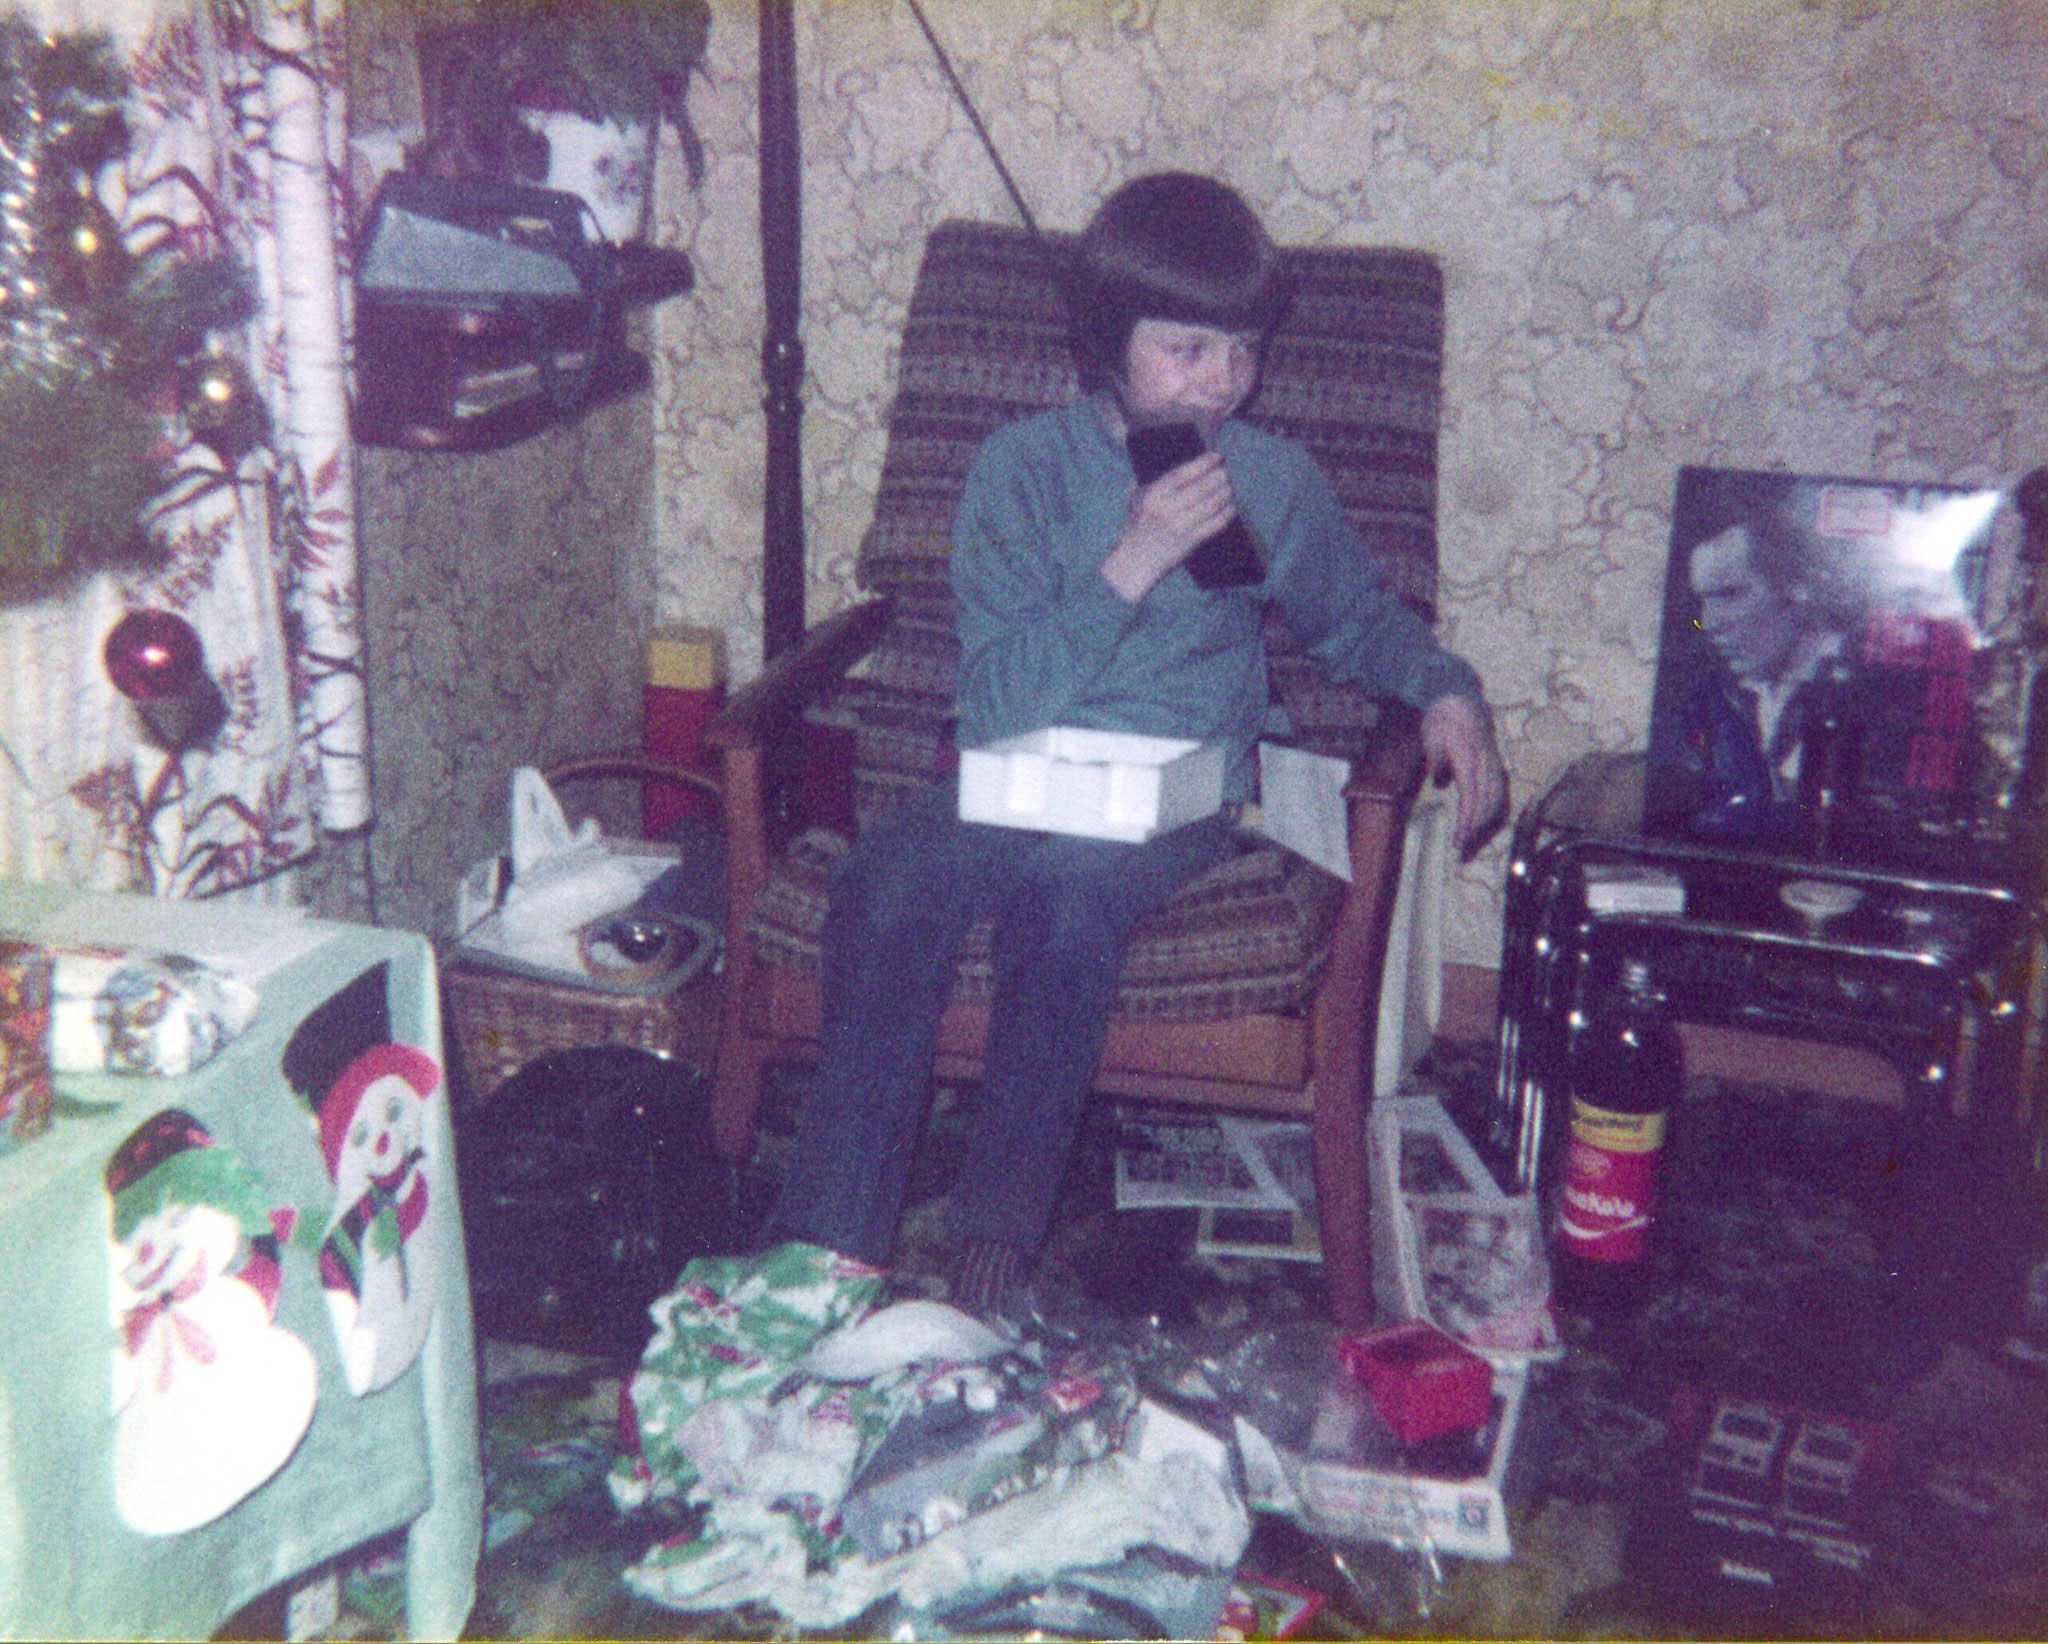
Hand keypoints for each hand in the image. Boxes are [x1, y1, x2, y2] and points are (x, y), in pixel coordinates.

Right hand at [1100, 452, 1238, 601]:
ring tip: (1229, 487)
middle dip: (1219, 477)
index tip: (1217, 457)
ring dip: (1226, 493)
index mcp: (1153, 496)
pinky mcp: (1192, 541)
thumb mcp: (1136, 499)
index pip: (1183, 474)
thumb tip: (1171, 455)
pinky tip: (1231, 505)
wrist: (1137, 560)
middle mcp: (1167, 510)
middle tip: (1225, 472)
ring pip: (1213, 504)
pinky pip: (1217, 524)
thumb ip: (1149, 478)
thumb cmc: (1137, 524)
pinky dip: (1227, 512)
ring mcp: (1181, 527)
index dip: (1204, 463)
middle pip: (1202, 488)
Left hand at [1420, 693, 1507, 856]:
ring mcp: (1493, 764)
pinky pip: (1499, 791)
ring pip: (1496, 799)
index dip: (1467, 821)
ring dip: (1486, 823)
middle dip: (1476, 829)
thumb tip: (1440, 782)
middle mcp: (1486, 764)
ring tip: (1472, 840)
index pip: (1471, 797)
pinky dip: (1493, 810)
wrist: (1460, 697)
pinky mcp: (1495, 764)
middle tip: (1463, 850)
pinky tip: (1485, 821)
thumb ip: (1436, 760)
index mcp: (1470, 759)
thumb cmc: (1442, 718)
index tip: (1460, 840)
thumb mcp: (1432, 737)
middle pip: (1487, 803)